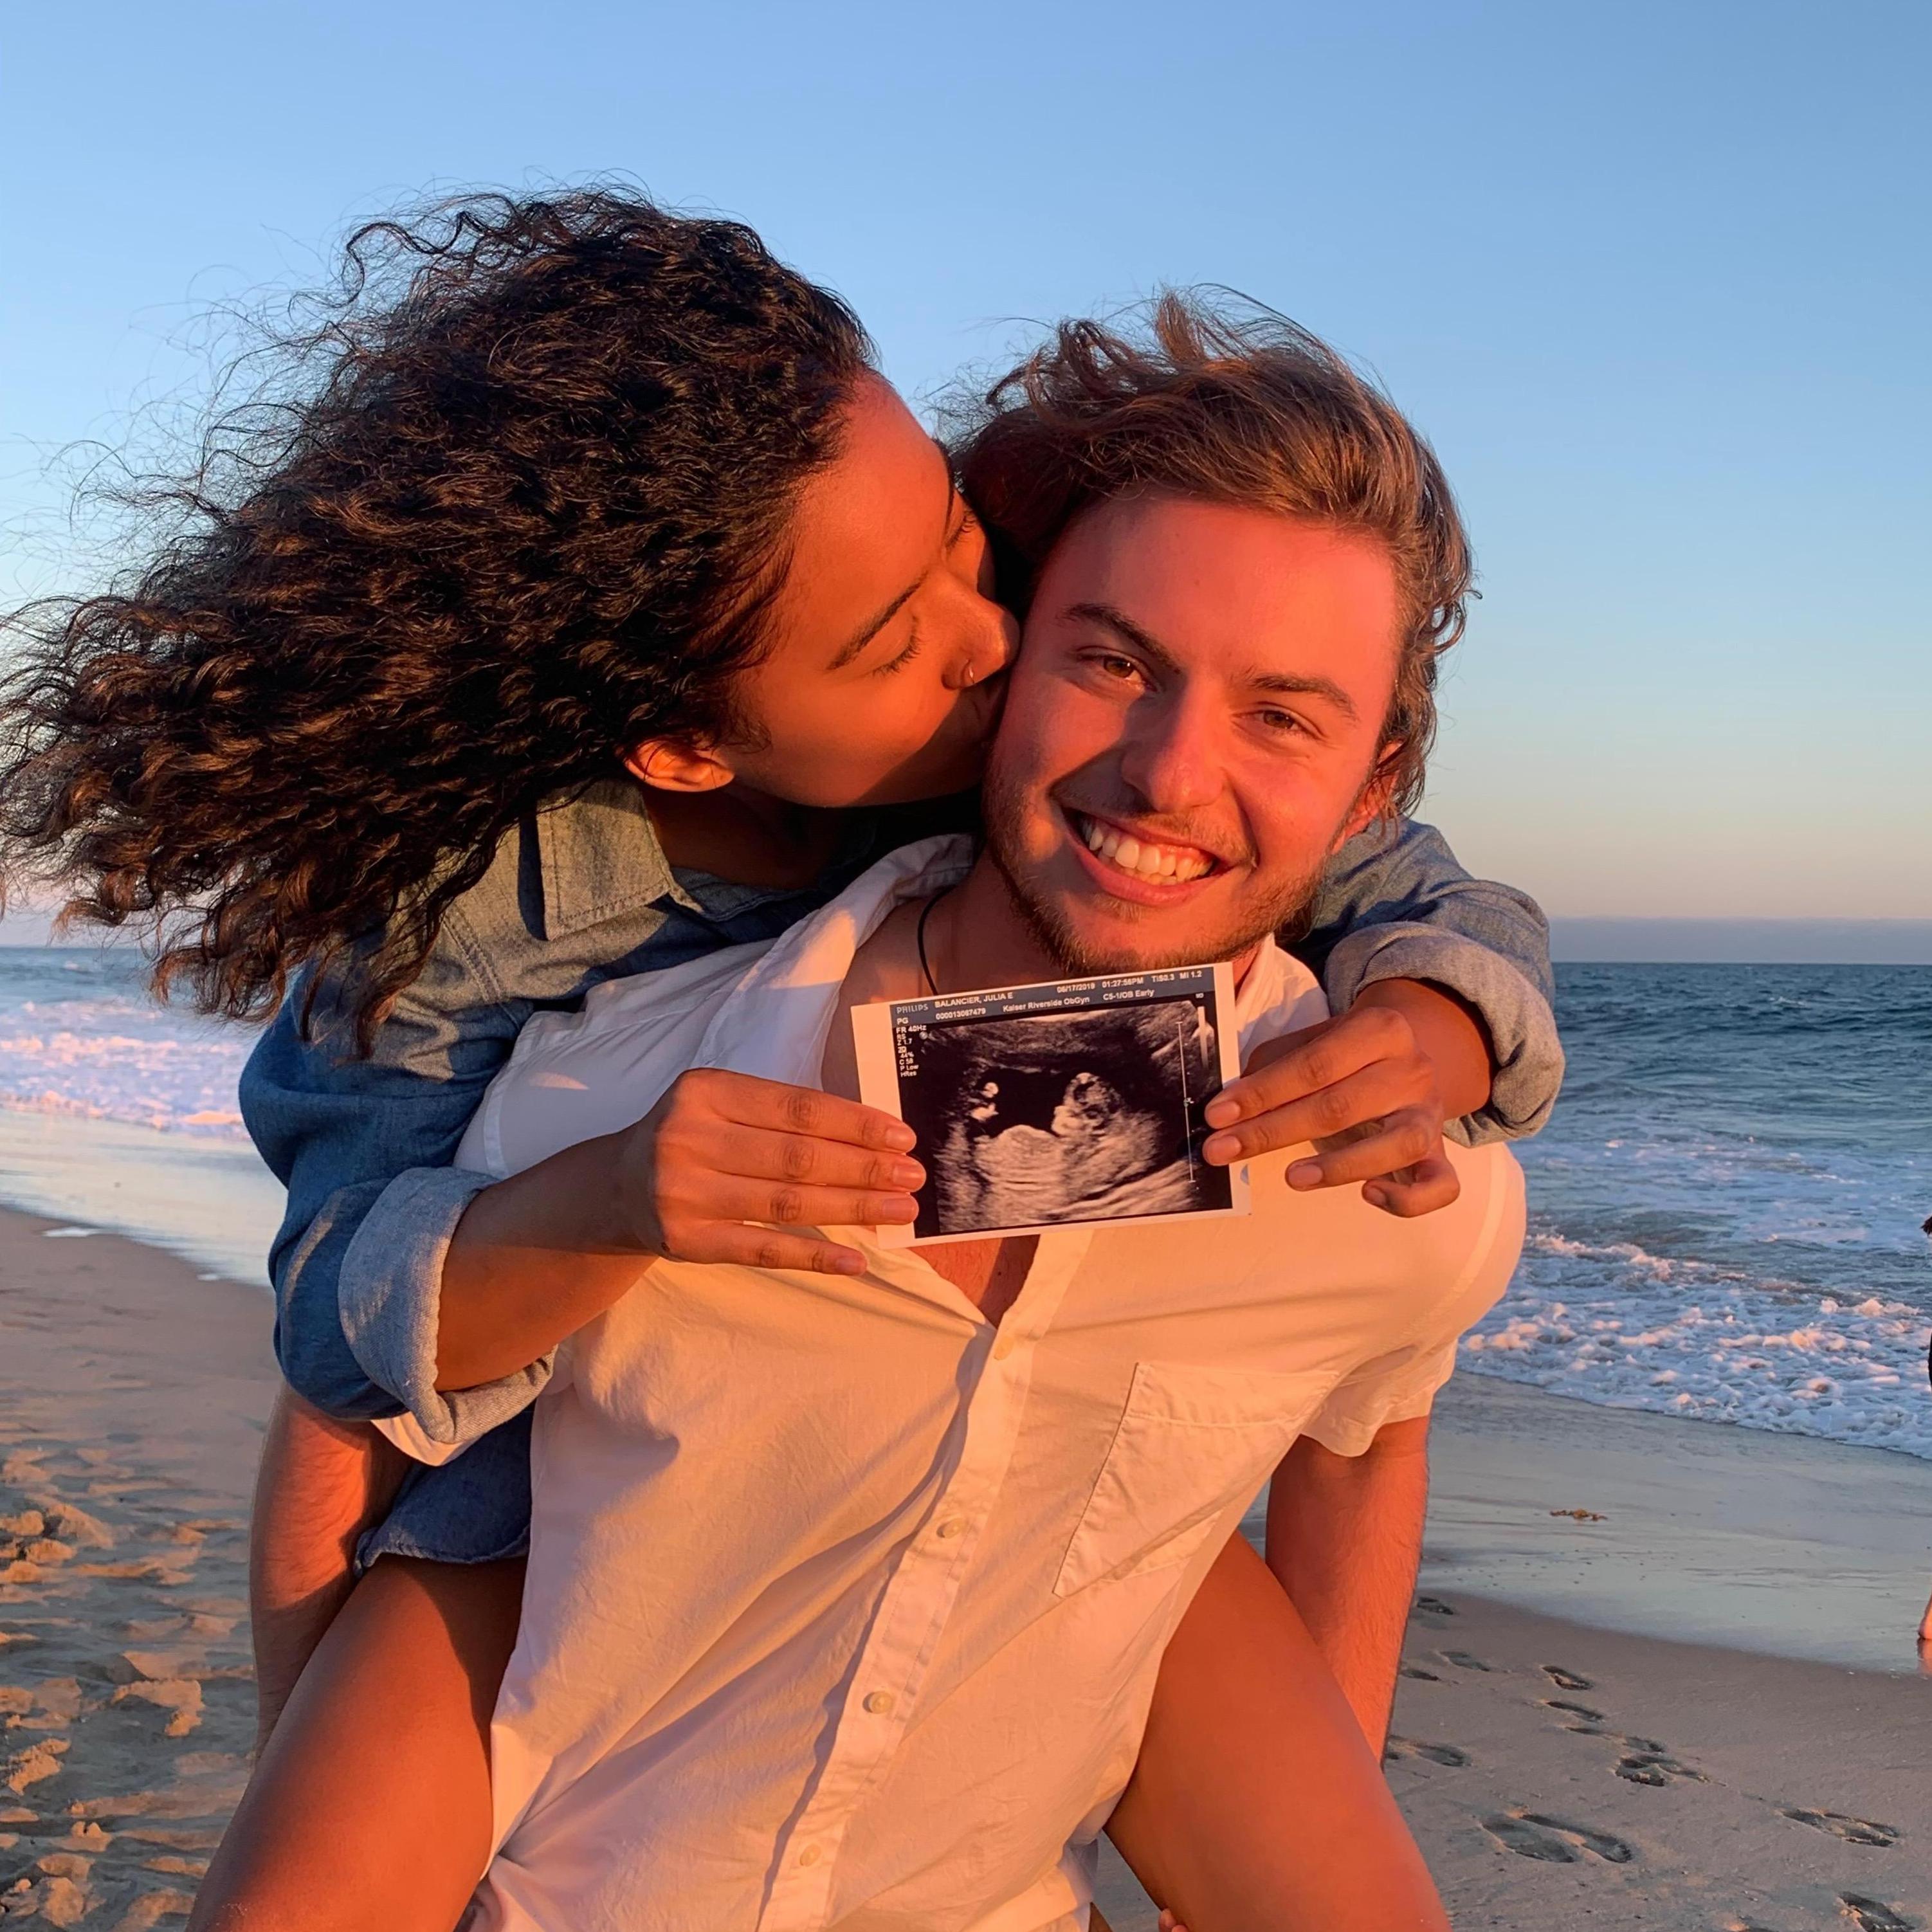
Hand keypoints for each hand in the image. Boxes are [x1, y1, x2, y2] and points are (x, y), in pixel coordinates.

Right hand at [610, 1068, 923, 1273]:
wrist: (617, 1188)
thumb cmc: (691, 1138)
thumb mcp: (721, 1105)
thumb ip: (781, 1114)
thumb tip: (871, 1137)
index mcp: (703, 1091)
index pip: (796, 1109)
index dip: (853, 1124)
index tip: (900, 1137)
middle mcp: (688, 1138)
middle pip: (796, 1157)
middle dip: (863, 1167)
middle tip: (912, 1176)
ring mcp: (683, 1193)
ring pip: (786, 1203)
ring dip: (852, 1208)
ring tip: (900, 1210)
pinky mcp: (686, 1241)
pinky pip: (762, 1250)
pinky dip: (814, 1255)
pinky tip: (856, 1260)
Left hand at [1200, 1000, 1459, 1216]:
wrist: (1412, 1052)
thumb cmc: (1348, 1054)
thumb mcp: (1314, 1040)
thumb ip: (1275, 1064)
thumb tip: (1231, 1102)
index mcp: (1380, 1028)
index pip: (1314, 1064)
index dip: (1262, 1093)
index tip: (1217, 1115)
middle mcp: (1411, 1069)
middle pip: (1341, 1106)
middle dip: (1273, 1132)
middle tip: (1224, 1151)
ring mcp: (1430, 1113)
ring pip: (1398, 1145)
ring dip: (1339, 1167)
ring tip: (1292, 1178)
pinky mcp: (1440, 1152)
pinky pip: (1441, 1185)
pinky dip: (1407, 1199)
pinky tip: (1369, 1195)